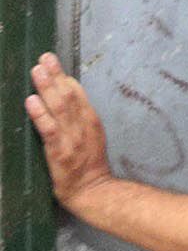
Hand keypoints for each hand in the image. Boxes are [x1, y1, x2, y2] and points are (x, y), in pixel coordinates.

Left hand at [25, 54, 114, 208]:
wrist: (93, 192)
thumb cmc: (89, 165)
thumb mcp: (91, 136)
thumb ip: (78, 116)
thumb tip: (64, 93)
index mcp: (90, 121)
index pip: (78, 94)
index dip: (64, 76)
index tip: (51, 60)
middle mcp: (82, 127)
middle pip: (69, 96)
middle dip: (55, 75)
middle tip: (44, 58)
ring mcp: (71, 139)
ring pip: (59, 108)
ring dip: (47, 88)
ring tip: (37, 71)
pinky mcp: (60, 151)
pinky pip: (49, 130)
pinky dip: (40, 114)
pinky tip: (31, 101)